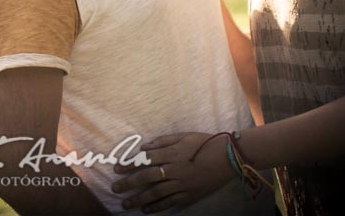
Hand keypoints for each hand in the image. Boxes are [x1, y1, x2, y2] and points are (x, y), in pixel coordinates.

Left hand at [110, 132, 233, 213]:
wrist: (229, 158)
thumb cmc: (206, 142)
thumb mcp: (184, 136)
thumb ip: (163, 141)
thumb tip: (144, 146)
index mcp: (173, 154)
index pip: (145, 160)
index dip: (129, 164)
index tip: (116, 169)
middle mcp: (175, 170)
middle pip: (147, 177)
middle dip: (129, 184)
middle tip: (115, 188)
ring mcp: (182, 184)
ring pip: (156, 193)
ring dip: (139, 199)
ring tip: (125, 204)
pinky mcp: (190, 195)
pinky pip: (171, 202)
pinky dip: (158, 207)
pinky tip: (146, 210)